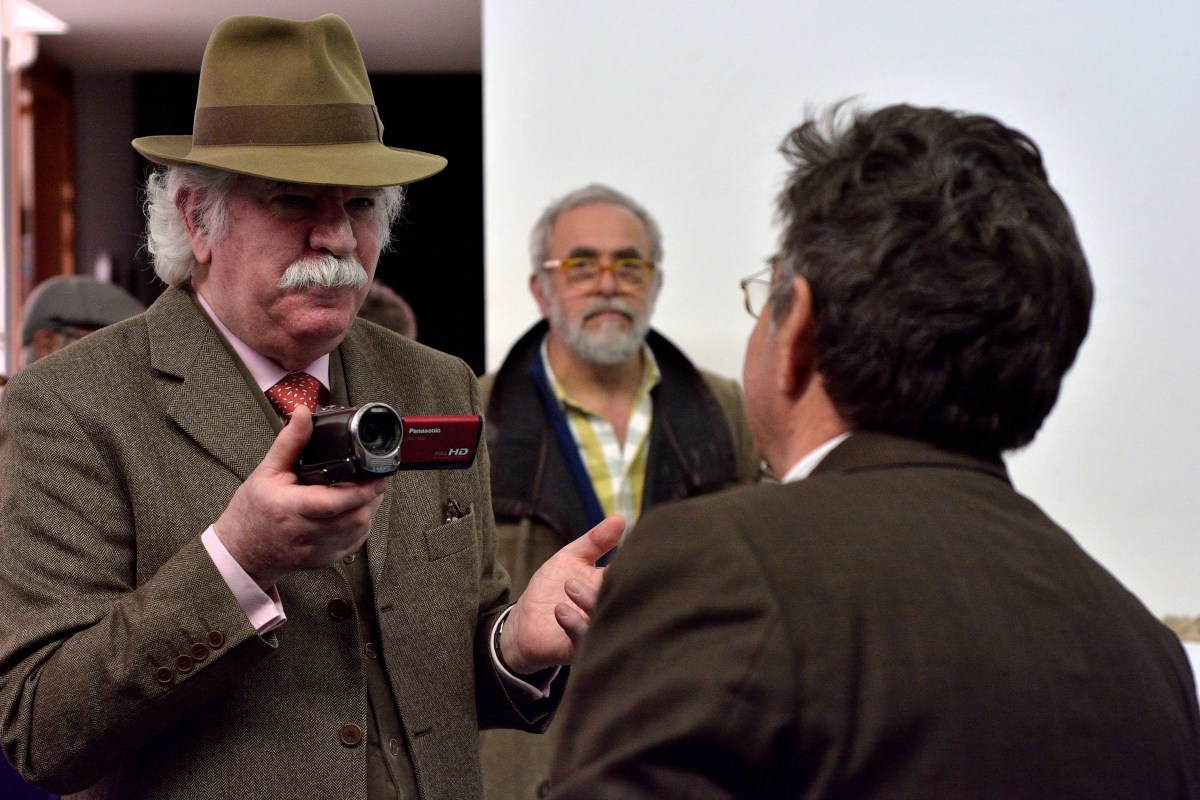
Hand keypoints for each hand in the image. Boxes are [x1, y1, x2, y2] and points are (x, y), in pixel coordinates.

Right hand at [214, 406, 386, 588]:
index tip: (375, 475)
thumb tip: (303, 413)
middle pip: (354, 518)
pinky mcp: (324, 561)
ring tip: (364, 493)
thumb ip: (290, 442)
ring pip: (358, 532)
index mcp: (289, 508)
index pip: (334, 502)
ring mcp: (316, 551)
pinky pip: (354, 544)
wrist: (240, 551)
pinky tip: (352, 512)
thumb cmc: (252, 510)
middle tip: (373, 480)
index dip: (362, 489)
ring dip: (368, 510)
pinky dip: (360, 526)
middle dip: (371, 497)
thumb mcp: (266, 471)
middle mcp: (305, 533)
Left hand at [499, 514, 623, 673]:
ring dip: (589, 602)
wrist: (524, 623)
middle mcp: (608, 610)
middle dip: (615, 585)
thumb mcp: (571, 557)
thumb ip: (595, 541)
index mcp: (611, 587)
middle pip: (623, 599)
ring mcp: (595, 631)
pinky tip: (560, 609)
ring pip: (605, 620)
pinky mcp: (578, 650)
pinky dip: (574, 624)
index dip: (632, 565)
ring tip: (570, 585)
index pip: (629, 576)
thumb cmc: (550, 588)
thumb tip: (620, 518)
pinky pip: (584, 640)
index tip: (633, 554)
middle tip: (599, 571)